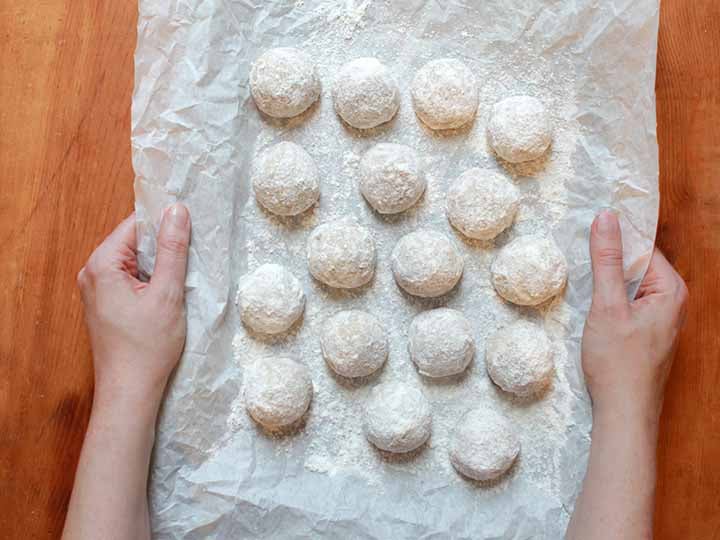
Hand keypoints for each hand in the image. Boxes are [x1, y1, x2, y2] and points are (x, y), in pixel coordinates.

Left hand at [77, 204, 190, 407]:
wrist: (129, 391)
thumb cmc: (147, 347)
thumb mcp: (167, 294)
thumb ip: (172, 250)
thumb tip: (176, 211)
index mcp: (101, 265)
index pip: (134, 226)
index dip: (164, 224)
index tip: (191, 226)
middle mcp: (92, 273)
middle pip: (133, 242)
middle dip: (163, 246)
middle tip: (191, 255)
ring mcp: (96, 290)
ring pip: (134, 262)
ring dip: (159, 266)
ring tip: (180, 278)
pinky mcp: (105, 304)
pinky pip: (130, 279)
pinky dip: (151, 281)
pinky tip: (167, 294)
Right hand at [581, 210, 687, 421]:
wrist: (623, 413)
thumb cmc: (618, 363)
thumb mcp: (607, 305)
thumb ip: (607, 261)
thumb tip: (606, 219)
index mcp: (670, 290)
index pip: (643, 247)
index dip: (615, 238)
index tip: (588, 227)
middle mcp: (671, 302)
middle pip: (637, 266)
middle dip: (610, 261)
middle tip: (579, 254)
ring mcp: (660, 320)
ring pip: (630, 286)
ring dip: (607, 282)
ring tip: (582, 280)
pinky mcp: (646, 334)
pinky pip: (628, 304)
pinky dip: (609, 301)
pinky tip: (592, 308)